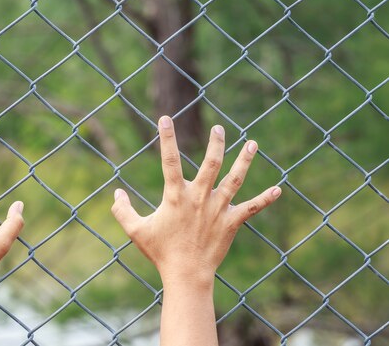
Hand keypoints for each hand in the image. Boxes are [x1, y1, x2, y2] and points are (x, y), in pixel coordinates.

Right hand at [111, 116, 280, 284]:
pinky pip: (251, 208)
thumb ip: (122, 211)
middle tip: (219, 128)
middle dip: (216, 143)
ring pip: (235, 179)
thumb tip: (116, 193)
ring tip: (252, 143)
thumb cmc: (160, 253)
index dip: (166, 138)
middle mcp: (199, 197)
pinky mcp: (231, 223)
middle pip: (211, 163)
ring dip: (244, 160)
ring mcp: (218, 209)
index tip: (165, 118)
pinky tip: (278, 190)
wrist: (187, 275)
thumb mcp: (136, 231)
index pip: (169, 160)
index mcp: (176, 196)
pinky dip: (265, 199)